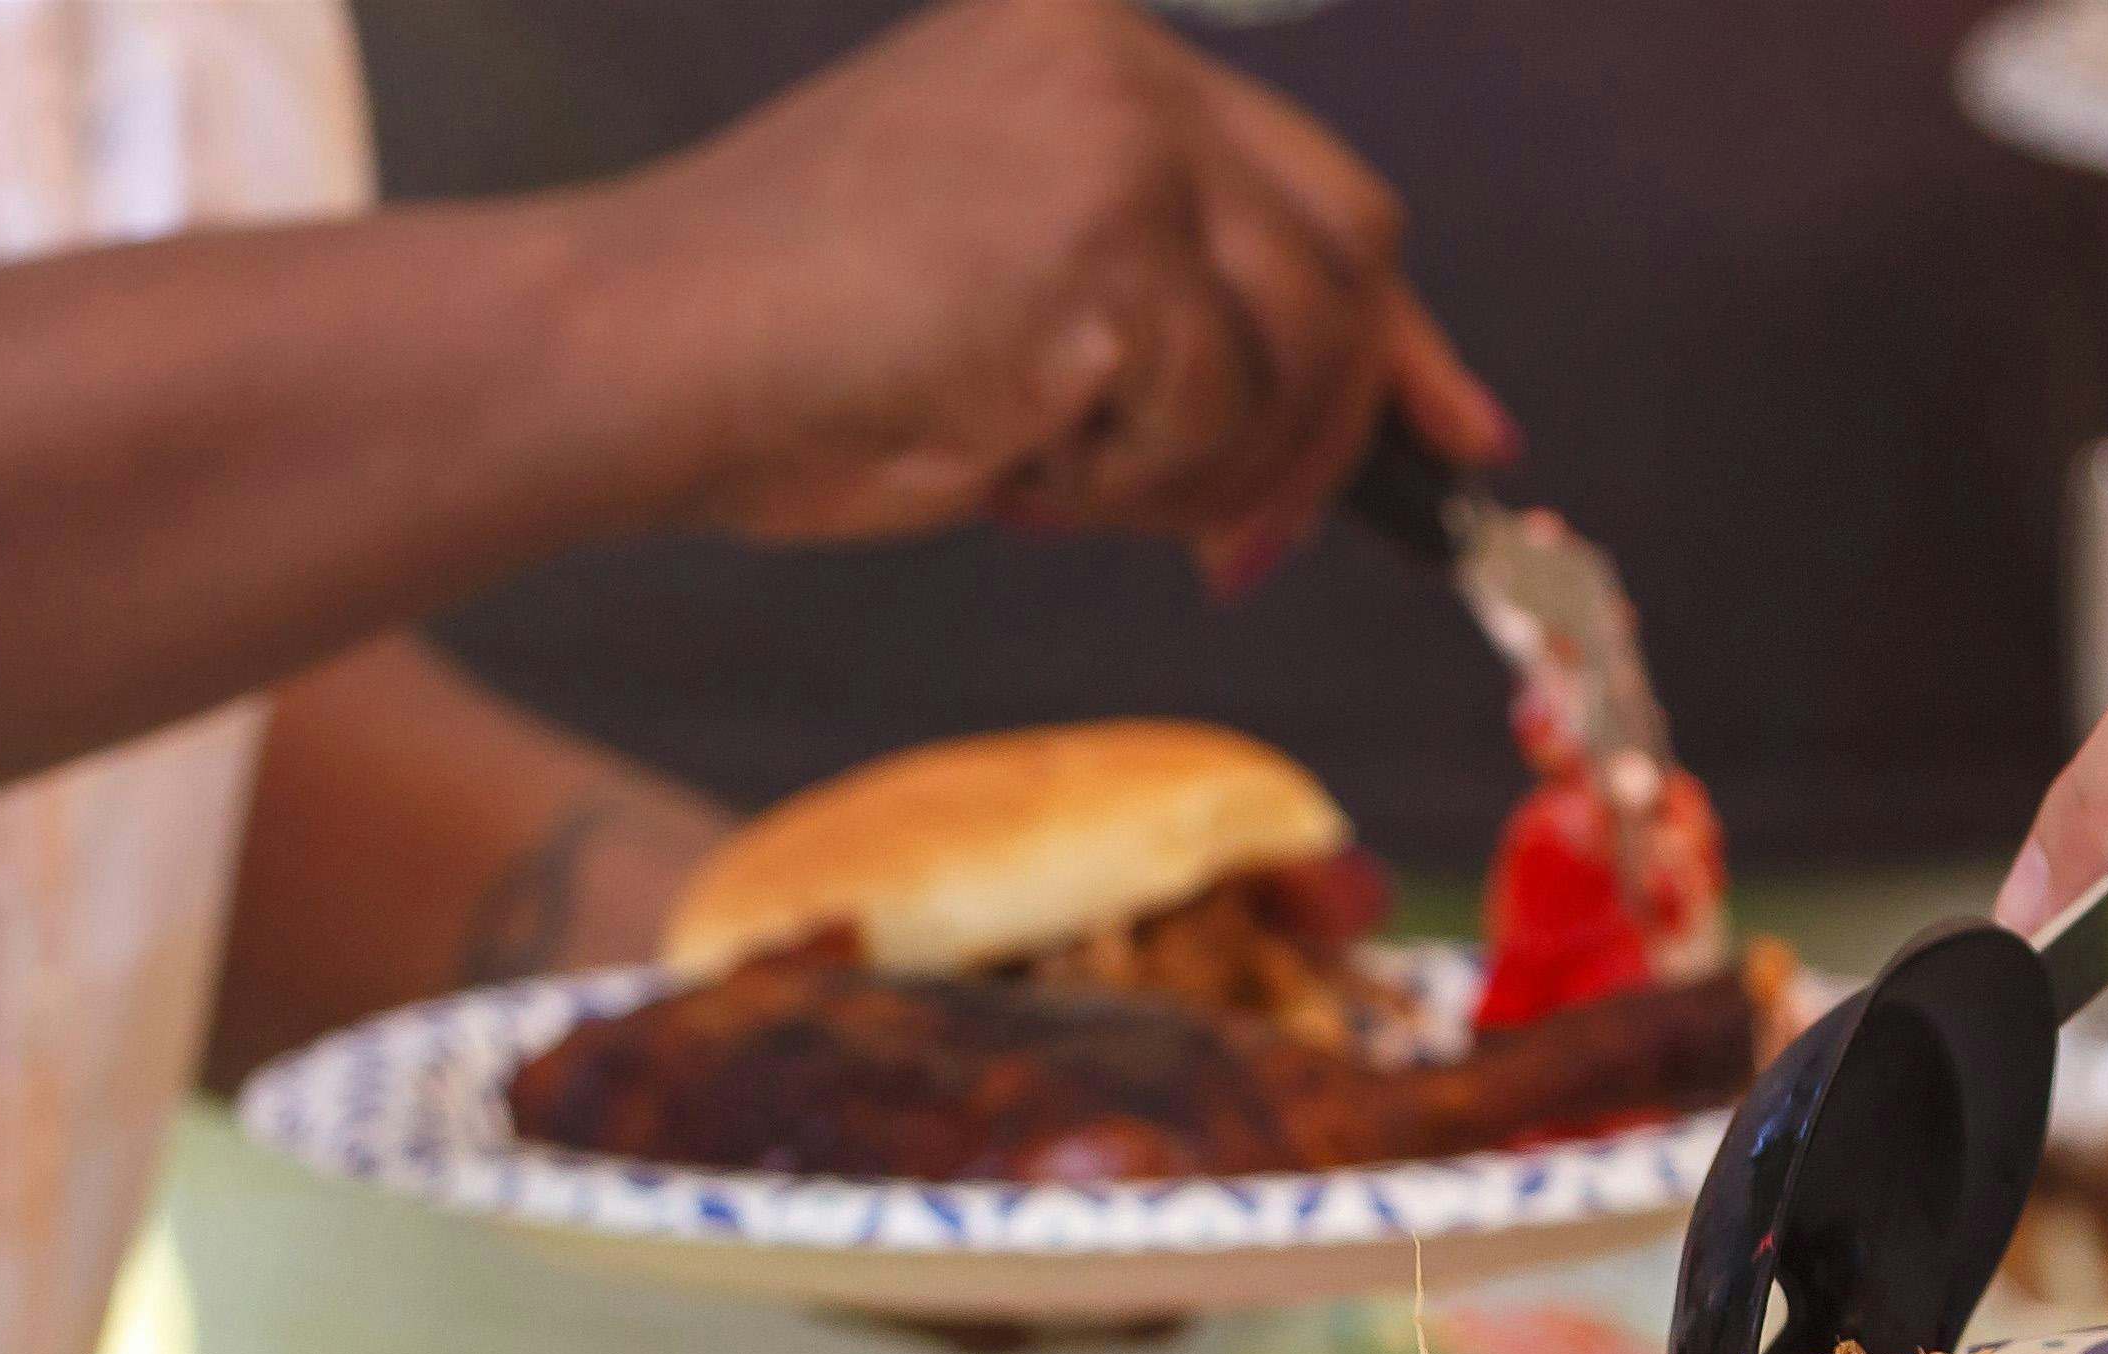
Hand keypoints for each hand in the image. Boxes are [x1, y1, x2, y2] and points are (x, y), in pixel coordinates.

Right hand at [595, 0, 1508, 572]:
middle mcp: (1121, 57)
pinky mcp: (1111, 234)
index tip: (1463, 434)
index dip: (1399, 336)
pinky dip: (1129, 485)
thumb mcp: (1018, 286)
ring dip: (1192, 473)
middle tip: (1247, 549)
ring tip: (1044, 476)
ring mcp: (1122, 133)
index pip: (1316, 187)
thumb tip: (1372, 407)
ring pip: (1290, 356)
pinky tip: (1009, 460)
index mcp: (1092, 42)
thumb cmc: (796, 349)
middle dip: (1328, 429)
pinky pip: (1212, 415)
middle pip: (1349, 255)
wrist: (645, 353)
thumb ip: (1177, 300)